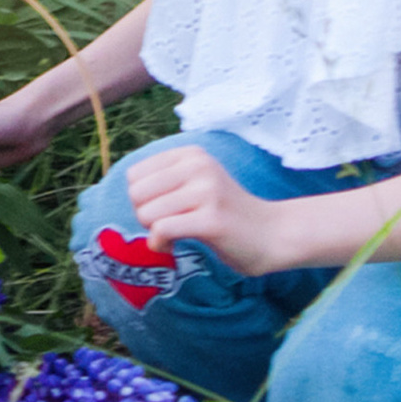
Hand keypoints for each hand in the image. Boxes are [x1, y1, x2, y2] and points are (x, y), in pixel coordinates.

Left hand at [125, 145, 285, 277]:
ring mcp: (207, 191)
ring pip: (146, 213)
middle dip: (144, 215)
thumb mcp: (197, 182)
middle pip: (136, 193)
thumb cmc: (227, 212)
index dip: (142, 198)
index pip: (134, 174)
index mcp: (191, 154)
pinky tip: (173, 247)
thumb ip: (165, 180)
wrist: (273, 234)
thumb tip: (128, 189)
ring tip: (175, 235)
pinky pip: (162, 230)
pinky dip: (160, 243)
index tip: (164, 210)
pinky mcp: (212, 219)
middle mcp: (199, 166)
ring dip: (153, 232)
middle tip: (168, 224)